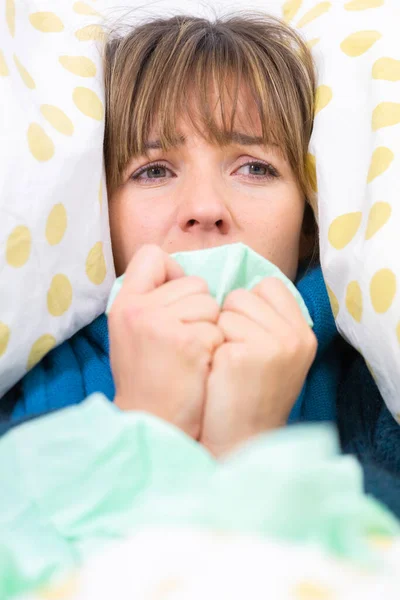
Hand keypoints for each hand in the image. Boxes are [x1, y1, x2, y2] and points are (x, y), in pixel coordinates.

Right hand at [108, 244, 222, 439]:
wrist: (153, 422)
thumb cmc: (148, 378)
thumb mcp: (132, 332)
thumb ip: (151, 301)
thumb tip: (183, 276)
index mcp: (123, 303)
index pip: (151, 255)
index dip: (172, 272)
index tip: (176, 298)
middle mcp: (138, 309)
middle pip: (194, 281)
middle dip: (198, 307)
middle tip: (185, 339)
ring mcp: (162, 324)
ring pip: (210, 303)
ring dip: (210, 327)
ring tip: (193, 353)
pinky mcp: (188, 343)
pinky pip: (218, 328)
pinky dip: (216, 347)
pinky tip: (200, 366)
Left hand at [200, 278, 316, 455]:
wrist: (241, 441)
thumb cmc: (249, 395)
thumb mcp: (276, 354)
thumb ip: (268, 321)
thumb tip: (238, 290)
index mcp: (304, 333)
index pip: (270, 286)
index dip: (249, 304)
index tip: (245, 333)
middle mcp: (294, 336)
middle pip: (244, 293)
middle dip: (232, 317)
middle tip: (235, 352)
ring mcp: (273, 344)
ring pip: (228, 307)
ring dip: (220, 330)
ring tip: (228, 362)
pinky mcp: (245, 354)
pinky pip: (215, 326)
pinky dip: (211, 344)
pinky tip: (219, 370)